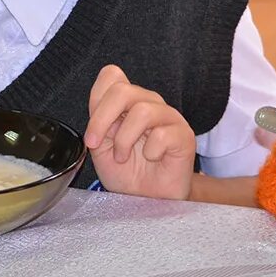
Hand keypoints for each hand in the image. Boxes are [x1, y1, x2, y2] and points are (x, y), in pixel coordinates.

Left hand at [85, 65, 195, 200]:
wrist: (147, 200)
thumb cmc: (127, 172)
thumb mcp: (100, 147)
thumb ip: (97, 123)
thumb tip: (98, 107)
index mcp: (128, 102)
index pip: (112, 75)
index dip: (97, 99)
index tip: (92, 132)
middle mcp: (149, 103)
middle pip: (123, 90)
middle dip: (102, 119)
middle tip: (96, 144)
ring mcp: (168, 117)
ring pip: (142, 111)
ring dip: (125, 139)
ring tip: (122, 157)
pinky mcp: (183, 135)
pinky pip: (163, 135)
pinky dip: (150, 151)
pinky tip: (151, 159)